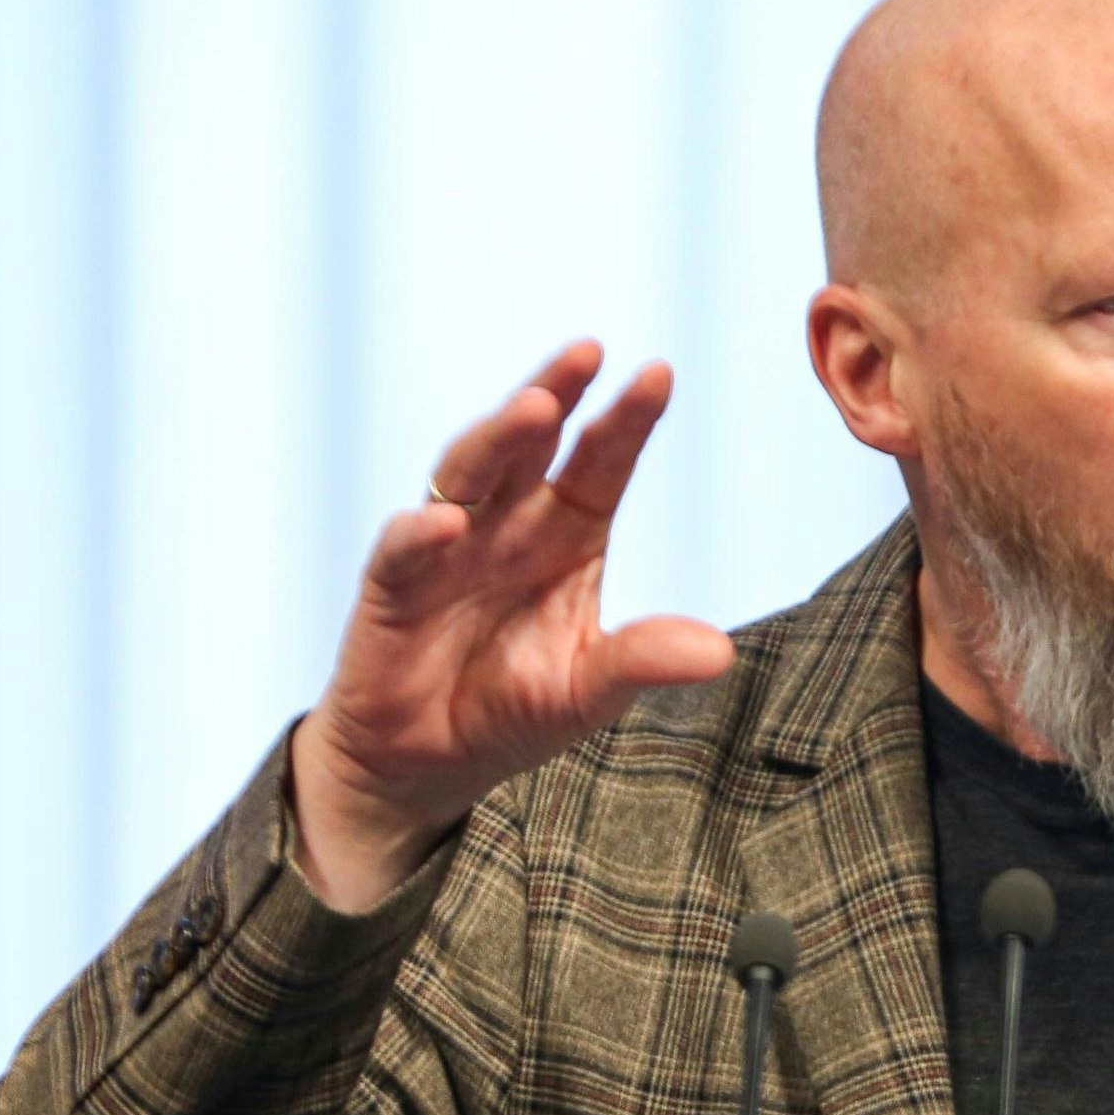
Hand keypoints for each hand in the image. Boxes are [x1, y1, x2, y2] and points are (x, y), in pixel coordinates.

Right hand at [289, 342, 733, 909]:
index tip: (659, 373)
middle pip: (531, 443)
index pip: (601, 463)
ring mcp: (447, 547)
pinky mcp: (392, 587)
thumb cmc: (511, 709)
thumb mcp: (590, 689)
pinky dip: (422, 533)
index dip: (626, 420)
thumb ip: (643, 660)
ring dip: (498, 437)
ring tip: (536, 408)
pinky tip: (449, 521)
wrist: (429, 762)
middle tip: (589, 351)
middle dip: (556, 393)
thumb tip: (721, 653)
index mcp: (566, 534)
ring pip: (470, 472)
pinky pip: (403, 550)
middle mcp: (507, 524)